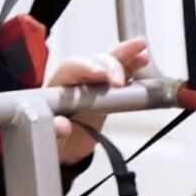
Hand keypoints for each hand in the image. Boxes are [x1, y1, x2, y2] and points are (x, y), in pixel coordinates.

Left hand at [47, 36, 149, 164]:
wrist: (67, 149)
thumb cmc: (57, 141)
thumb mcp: (52, 141)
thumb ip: (53, 132)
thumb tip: (62, 126)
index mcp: (59, 87)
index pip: (70, 68)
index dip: (85, 67)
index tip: (100, 74)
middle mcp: (77, 79)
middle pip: (93, 61)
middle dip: (109, 65)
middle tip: (119, 82)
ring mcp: (94, 82)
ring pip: (108, 61)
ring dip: (124, 54)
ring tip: (140, 47)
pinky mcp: (108, 89)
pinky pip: (121, 72)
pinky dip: (132, 65)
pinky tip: (143, 59)